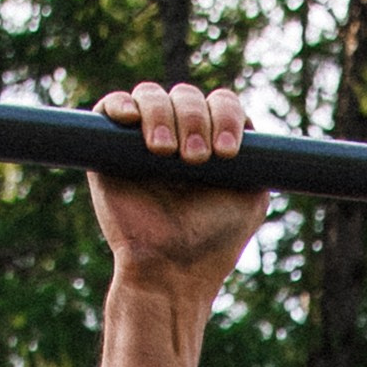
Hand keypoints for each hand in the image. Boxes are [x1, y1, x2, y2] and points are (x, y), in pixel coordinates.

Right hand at [88, 80, 271, 294]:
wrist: (170, 271)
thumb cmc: (213, 241)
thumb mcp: (250, 198)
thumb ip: (257, 160)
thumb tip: (249, 123)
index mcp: (211, 141)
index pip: (220, 103)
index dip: (224, 116)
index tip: (226, 153)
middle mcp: (178, 134)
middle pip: (186, 96)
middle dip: (193, 120)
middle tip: (195, 159)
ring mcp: (142, 139)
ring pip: (150, 95)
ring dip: (161, 114)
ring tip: (164, 152)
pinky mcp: (109, 147)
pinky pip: (109, 107)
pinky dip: (120, 105)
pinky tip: (130, 120)